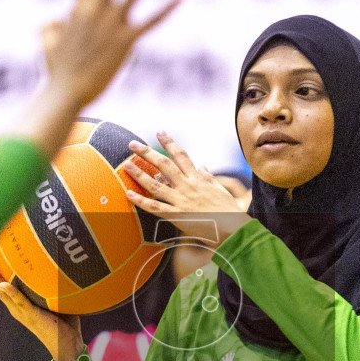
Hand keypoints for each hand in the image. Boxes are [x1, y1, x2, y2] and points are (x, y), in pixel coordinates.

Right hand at [0, 257, 85, 360]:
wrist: (67, 345)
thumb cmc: (63, 322)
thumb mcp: (54, 300)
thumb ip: (52, 285)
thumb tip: (61, 263)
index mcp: (20, 304)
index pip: (2, 284)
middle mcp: (16, 307)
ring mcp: (22, 312)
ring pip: (2, 292)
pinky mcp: (31, 316)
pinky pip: (19, 301)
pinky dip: (11, 292)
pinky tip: (3, 283)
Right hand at [45, 0, 181, 106]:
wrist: (66, 91)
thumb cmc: (57, 71)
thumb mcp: (49, 42)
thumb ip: (51, 26)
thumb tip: (52, 19)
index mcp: (78, 7)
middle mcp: (96, 8)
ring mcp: (113, 22)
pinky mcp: (127, 39)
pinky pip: (151, 20)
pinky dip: (166, 8)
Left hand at [124, 132, 252, 247]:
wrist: (234, 228)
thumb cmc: (229, 211)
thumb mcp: (221, 189)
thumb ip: (209, 177)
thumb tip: (202, 165)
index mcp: (198, 178)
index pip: (181, 155)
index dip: (169, 143)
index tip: (160, 132)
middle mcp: (188, 186)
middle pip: (164, 164)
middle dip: (148, 152)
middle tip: (132, 144)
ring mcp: (181, 200)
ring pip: (156, 184)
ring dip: (140, 174)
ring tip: (126, 164)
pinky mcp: (177, 216)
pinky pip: (155, 207)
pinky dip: (141, 201)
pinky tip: (128, 194)